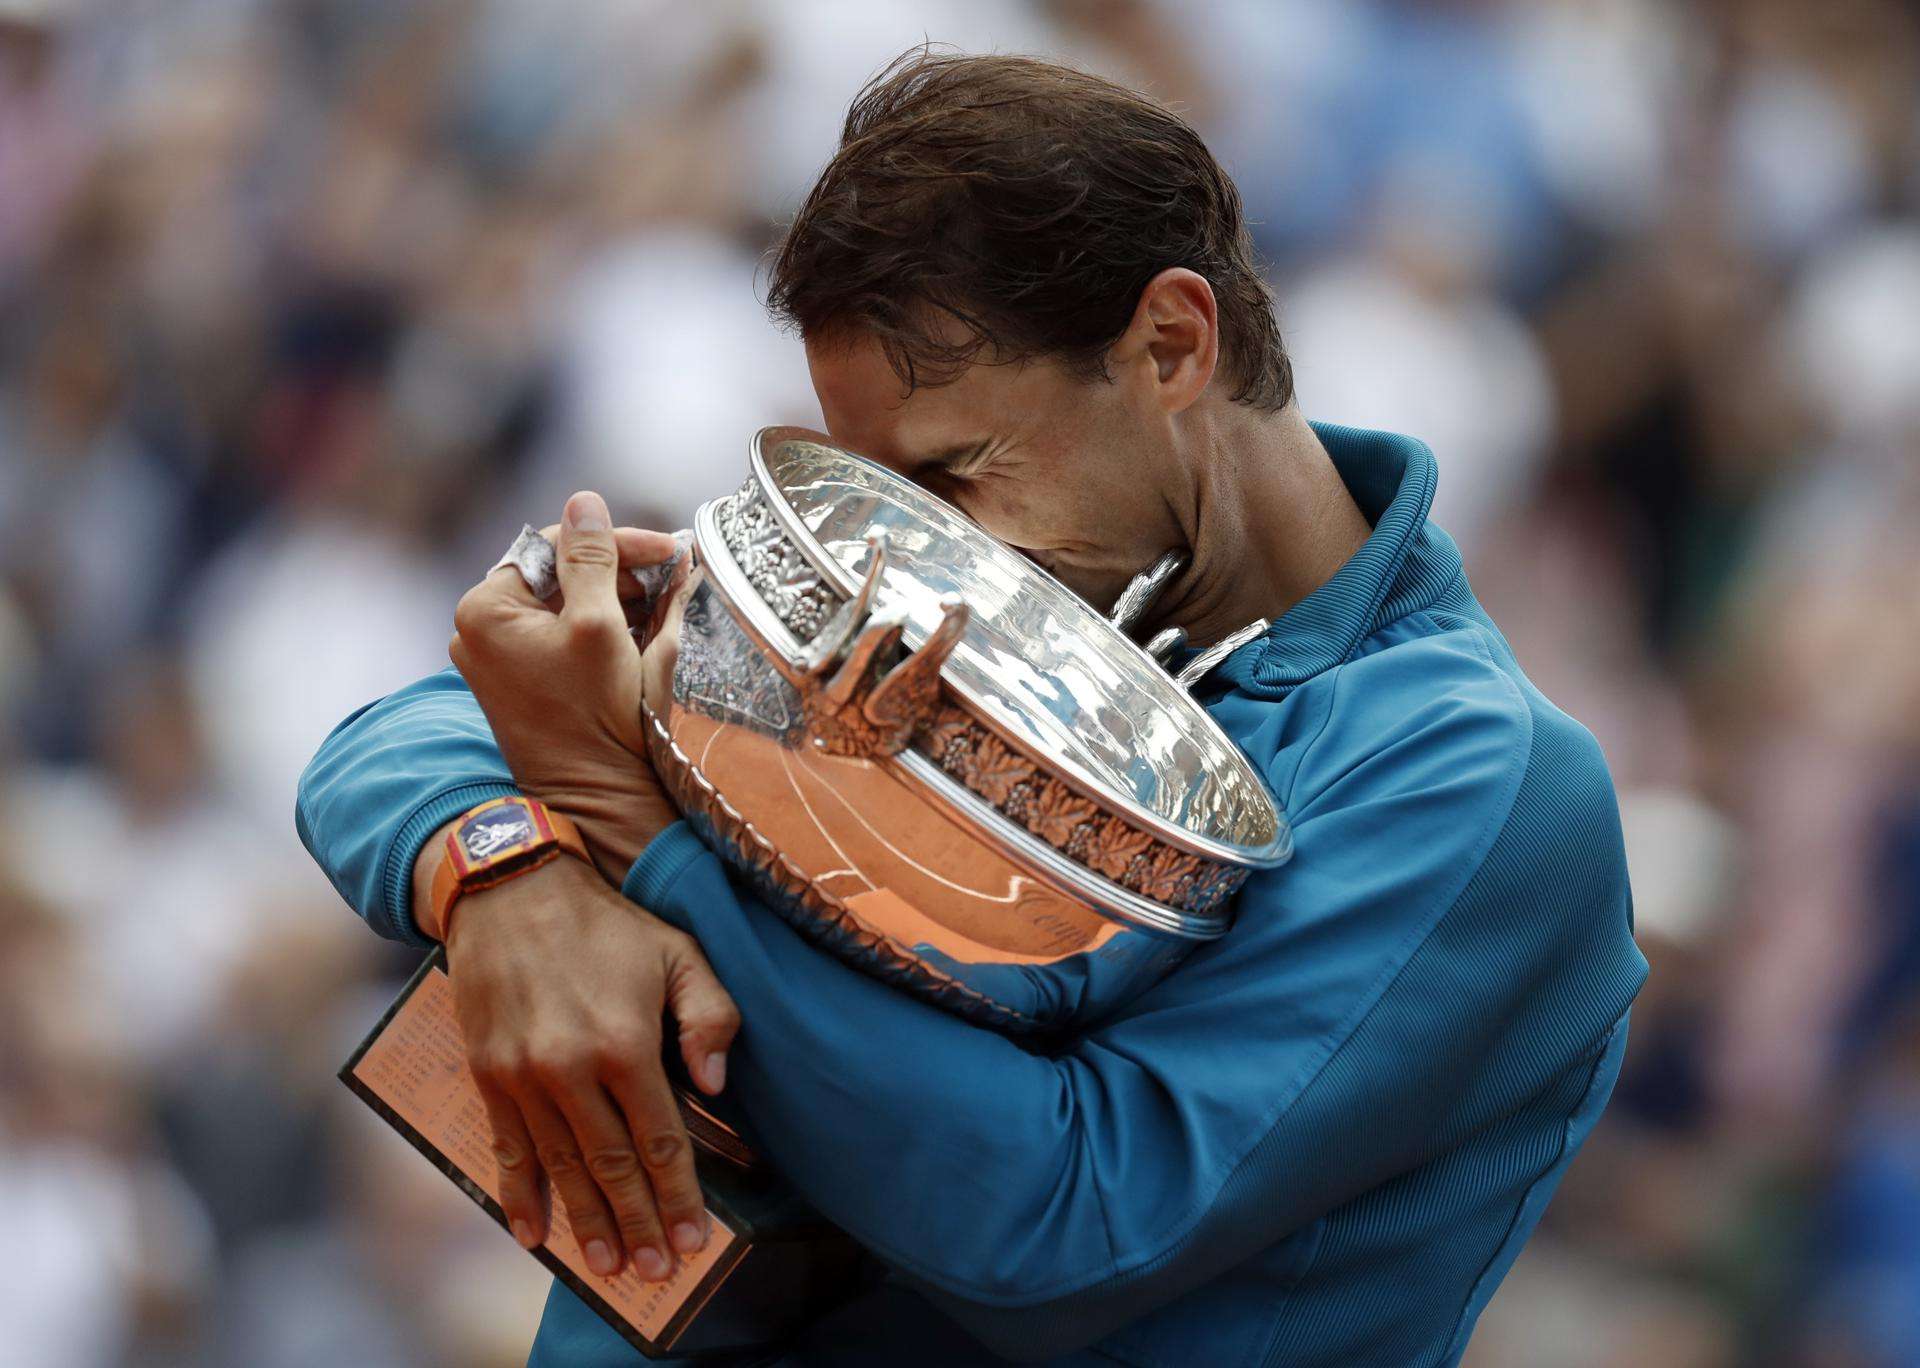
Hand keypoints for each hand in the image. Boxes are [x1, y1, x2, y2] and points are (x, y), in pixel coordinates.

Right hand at [442, 851, 739, 1279]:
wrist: (510, 890)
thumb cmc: (607, 924)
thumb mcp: (679, 951)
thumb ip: (710, 1015)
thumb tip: (715, 1085)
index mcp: (626, 1042)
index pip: (660, 1138)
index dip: (677, 1195)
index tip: (695, 1238)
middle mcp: (571, 1068)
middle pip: (611, 1166)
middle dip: (637, 1224)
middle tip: (657, 1270)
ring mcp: (523, 1076)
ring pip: (561, 1168)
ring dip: (586, 1223)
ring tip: (610, 1266)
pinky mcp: (489, 1074)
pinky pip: (506, 1148)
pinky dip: (518, 1196)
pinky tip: (533, 1235)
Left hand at [450, 492, 678, 877]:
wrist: (595, 800)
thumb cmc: (593, 716)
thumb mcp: (598, 626)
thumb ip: (591, 559)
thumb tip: (584, 500)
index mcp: (484, 609)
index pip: (552, 545)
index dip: (614, 541)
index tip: (667, 549)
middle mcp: (479, 631)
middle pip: (558, 573)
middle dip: (618, 572)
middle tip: (672, 576)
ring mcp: (498, 660)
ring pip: (565, 604)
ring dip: (615, 599)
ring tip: (665, 606)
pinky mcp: (522, 683)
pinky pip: (562, 636)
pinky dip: (602, 628)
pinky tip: (642, 632)